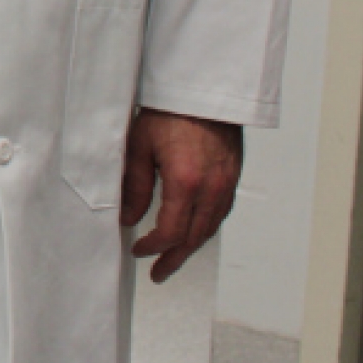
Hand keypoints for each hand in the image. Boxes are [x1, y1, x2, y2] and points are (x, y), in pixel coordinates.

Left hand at [121, 108, 243, 282]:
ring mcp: (226, 184)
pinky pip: (221, 212)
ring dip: (191, 246)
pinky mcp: (233, 176)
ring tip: (174, 257)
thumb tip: (129, 218)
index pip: (170, 232)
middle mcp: (211, 189)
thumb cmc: (167, 112)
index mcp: (185, 183)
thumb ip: (134, 186)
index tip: (139, 251)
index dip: (154, 247)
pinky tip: (194, 230)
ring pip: (210, 228)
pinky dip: (205, 227)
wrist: (202, 89)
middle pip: (194, 238)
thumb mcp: (139, 146)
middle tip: (159, 273)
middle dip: (175, 258)